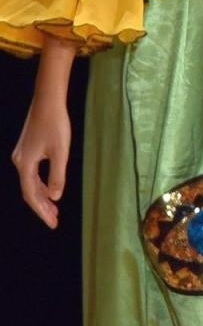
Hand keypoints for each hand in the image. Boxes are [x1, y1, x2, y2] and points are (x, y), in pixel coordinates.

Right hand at [13, 93, 70, 229]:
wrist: (48, 101)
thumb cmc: (56, 125)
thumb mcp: (61, 151)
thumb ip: (57, 175)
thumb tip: (55, 197)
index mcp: (25, 164)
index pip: (31, 195)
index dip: (42, 211)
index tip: (53, 223)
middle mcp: (19, 162)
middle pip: (29, 191)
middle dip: (42, 207)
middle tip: (54, 221)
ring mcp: (22, 155)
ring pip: (30, 183)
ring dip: (42, 196)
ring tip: (54, 210)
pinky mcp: (27, 149)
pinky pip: (32, 174)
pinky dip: (41, 184)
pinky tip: (51, 189)